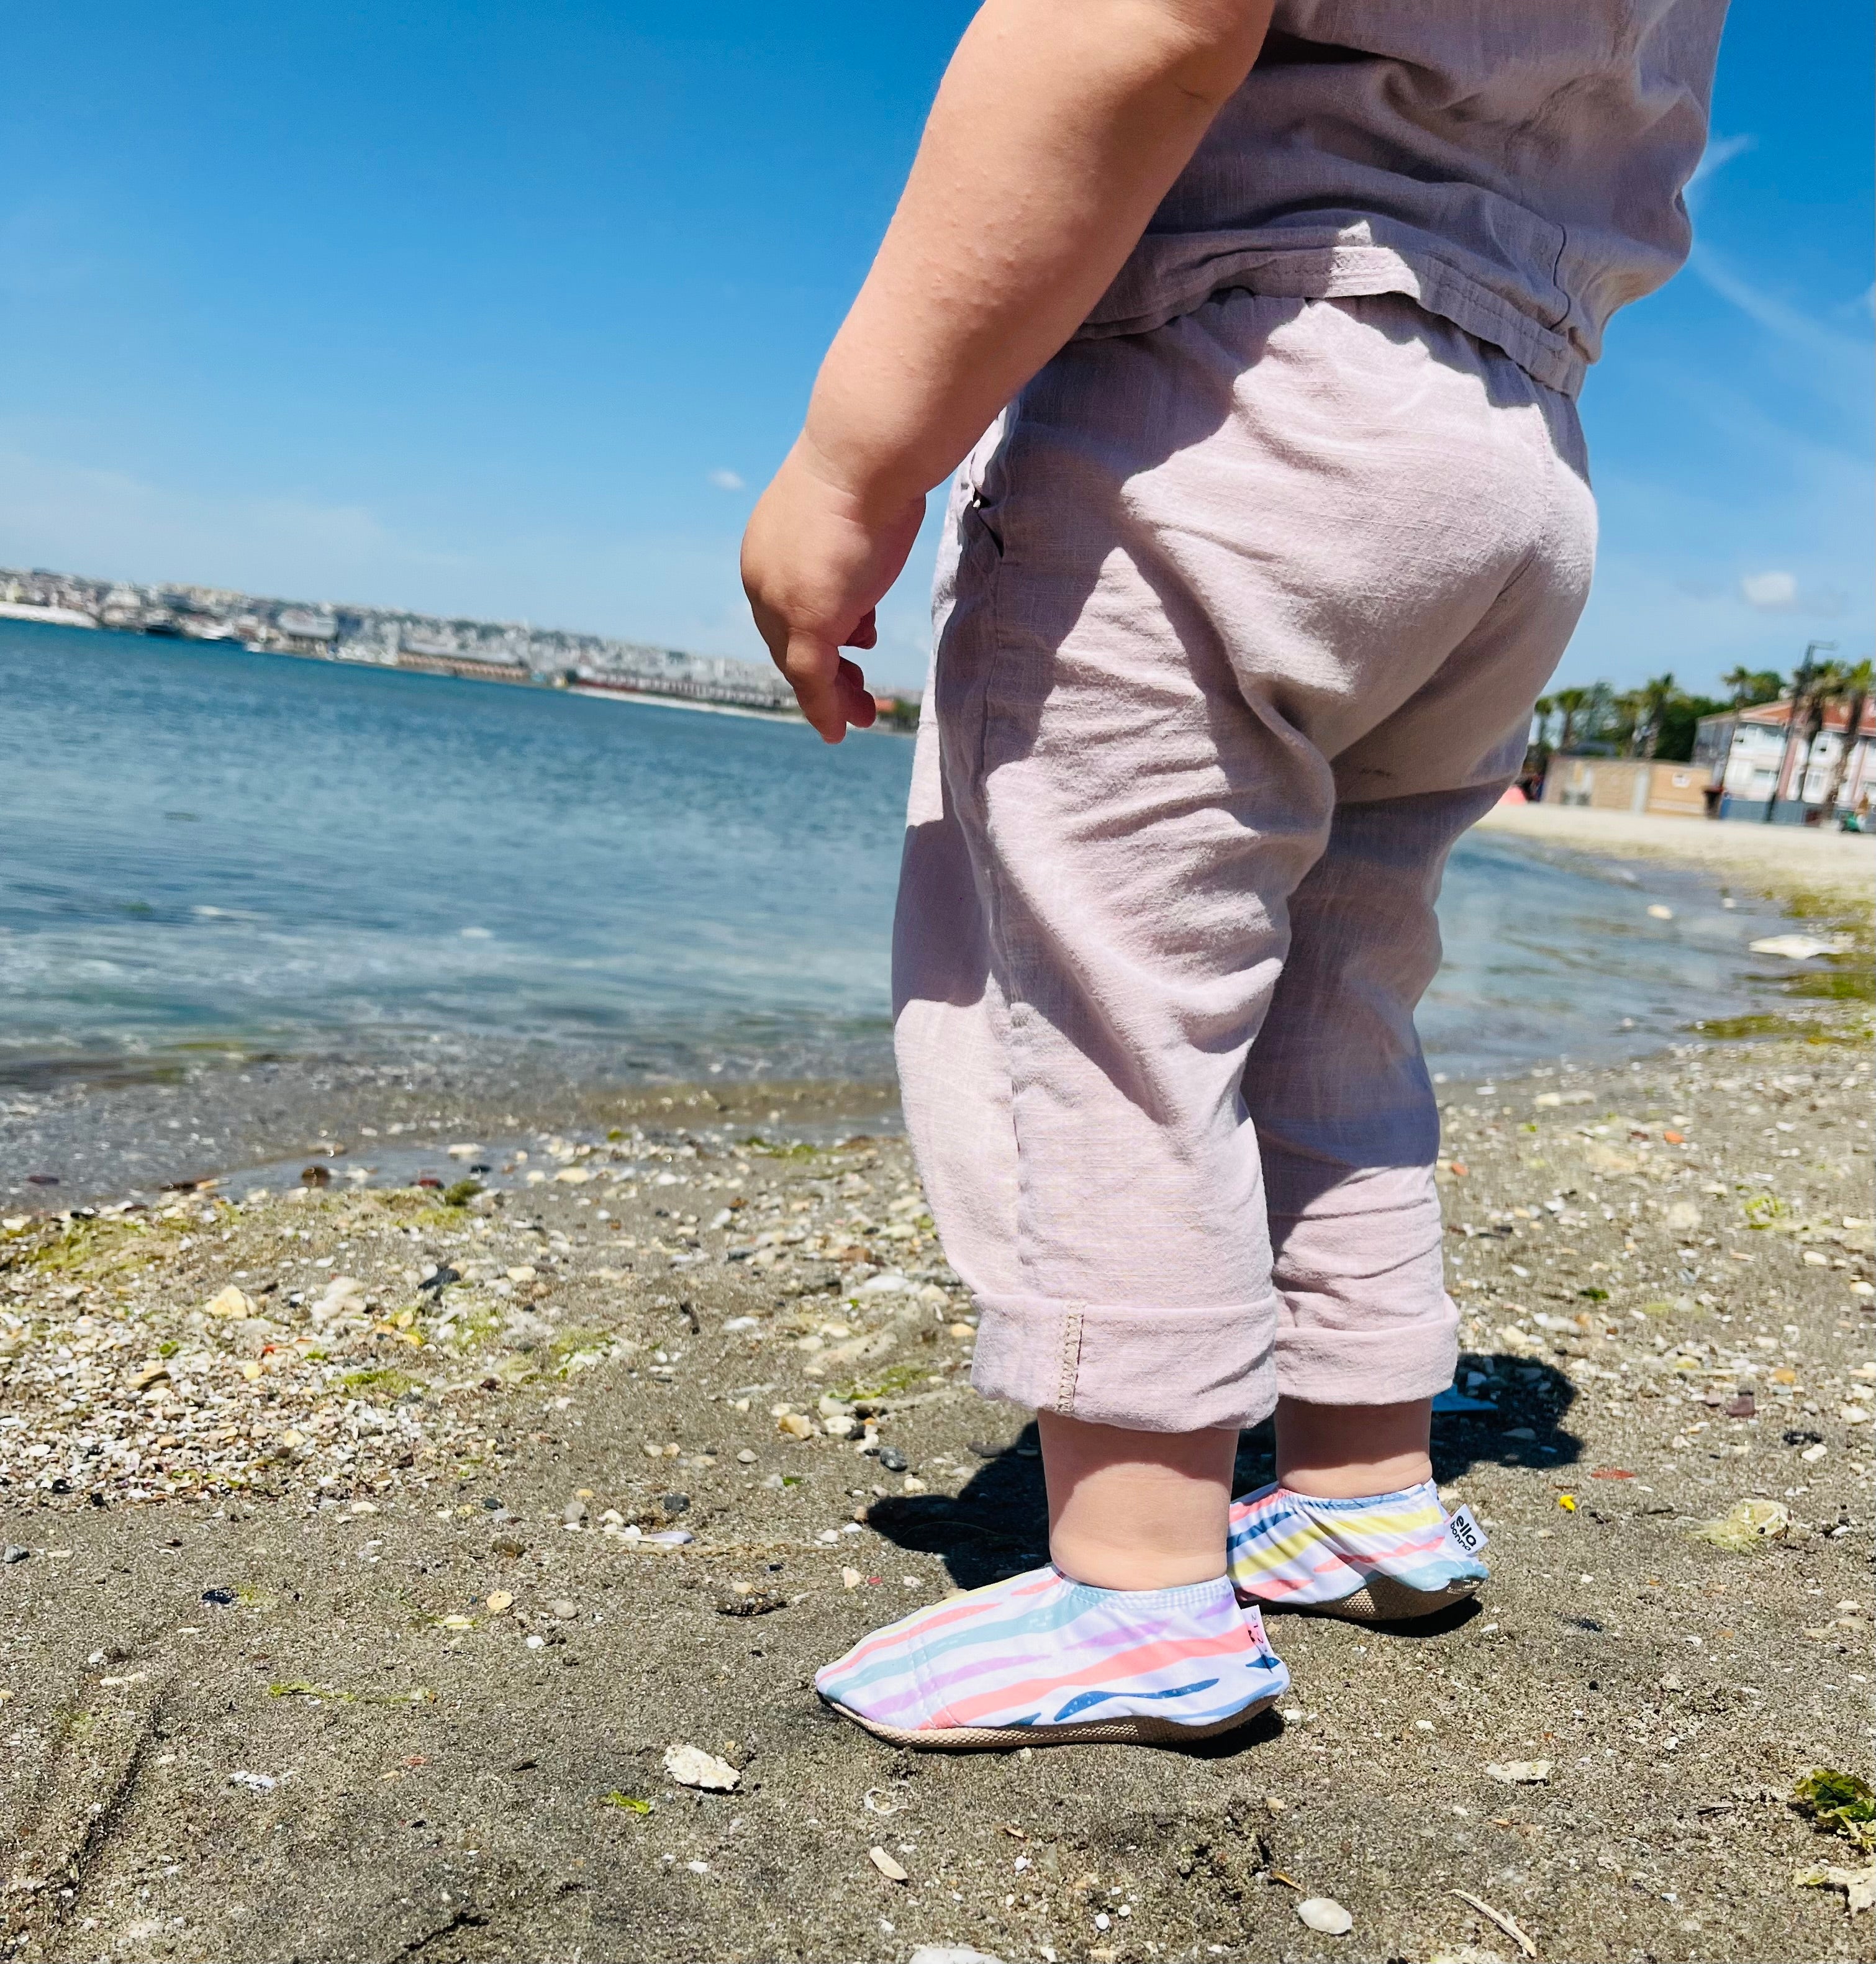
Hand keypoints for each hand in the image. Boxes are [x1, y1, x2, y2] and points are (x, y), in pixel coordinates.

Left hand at [741, 441, 923, 742]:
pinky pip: (811, 678)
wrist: (864, 456)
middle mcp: (765, 578)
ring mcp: (783, 603)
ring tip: (863, 715)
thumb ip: (854, 555)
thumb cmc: (869, 473)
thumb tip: (866, 583)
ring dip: (834, 695)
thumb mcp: (858, 518)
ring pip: (802, 665)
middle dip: (828, 674)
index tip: (856, 650)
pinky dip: (824, 708)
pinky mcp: (806, 622)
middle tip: (859, 700)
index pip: (789, 609)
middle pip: (792, 642)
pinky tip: (838, 730)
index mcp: (769, 552)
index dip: (822, 634)